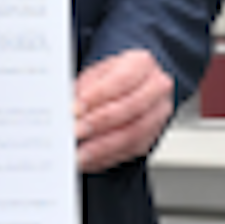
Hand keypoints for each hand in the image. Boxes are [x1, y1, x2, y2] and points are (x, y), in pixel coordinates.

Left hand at [73, 49, 174, 172]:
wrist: (134, 86)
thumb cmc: (112, 77)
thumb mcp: (96, 73)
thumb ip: (84, 88)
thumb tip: (66, 106)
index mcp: (141, 64)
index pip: (122, 79)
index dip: (98, 95)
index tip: (76, 108)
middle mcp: (156, 88)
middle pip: (131, 107)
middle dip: (100, 122)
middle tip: (76, 131)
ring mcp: (157, 115)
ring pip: (133, 133)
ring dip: (103, 146)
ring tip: (80, 153)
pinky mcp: (151, 137)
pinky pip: (130, 151)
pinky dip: (106, 157)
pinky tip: (88, 159)